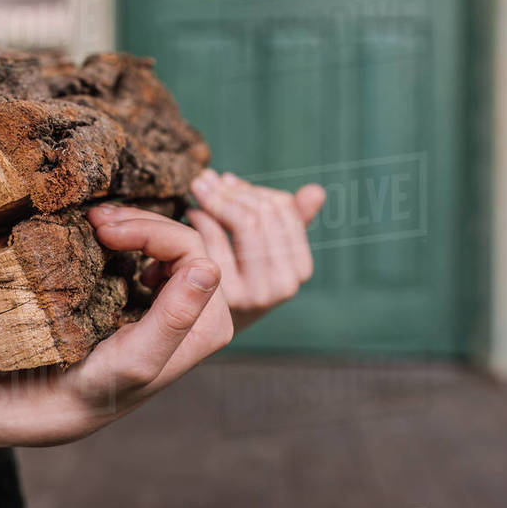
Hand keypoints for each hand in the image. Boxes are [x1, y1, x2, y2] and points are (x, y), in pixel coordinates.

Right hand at [31, 205, 233, 442]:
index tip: (101, 230)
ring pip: (168, 243)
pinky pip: (154, 255)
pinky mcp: (156, 299)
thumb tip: (210, 267)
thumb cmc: (96, 386)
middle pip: (182, 241)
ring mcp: (180, 303)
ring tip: (95, 223)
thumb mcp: (136, 357)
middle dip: (137, 223)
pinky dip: (128, 240)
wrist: (61, 400)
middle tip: (93, 218)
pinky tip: (104, 242)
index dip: (147, 230)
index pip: (191, 250)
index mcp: (210, 324)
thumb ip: (176, 316)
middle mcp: (202, 312)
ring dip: (132, 226)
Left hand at [187, 168, 324, 330]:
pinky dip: (201, 217)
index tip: (228, 180)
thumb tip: (316, 191)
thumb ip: (291, 222)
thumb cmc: (238, 279)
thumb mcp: (268, 253)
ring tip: (197, 191)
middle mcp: (284, 285)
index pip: (281, 209)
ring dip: (215, 197)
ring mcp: (255, 293)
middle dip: (230, 190)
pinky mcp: (223, 295)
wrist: (205, 329)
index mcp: (299, 268)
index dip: (252, 189)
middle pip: (263, 212)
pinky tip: (189, 214)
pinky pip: (215, 238)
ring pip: (244, 220)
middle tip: (206, 178)